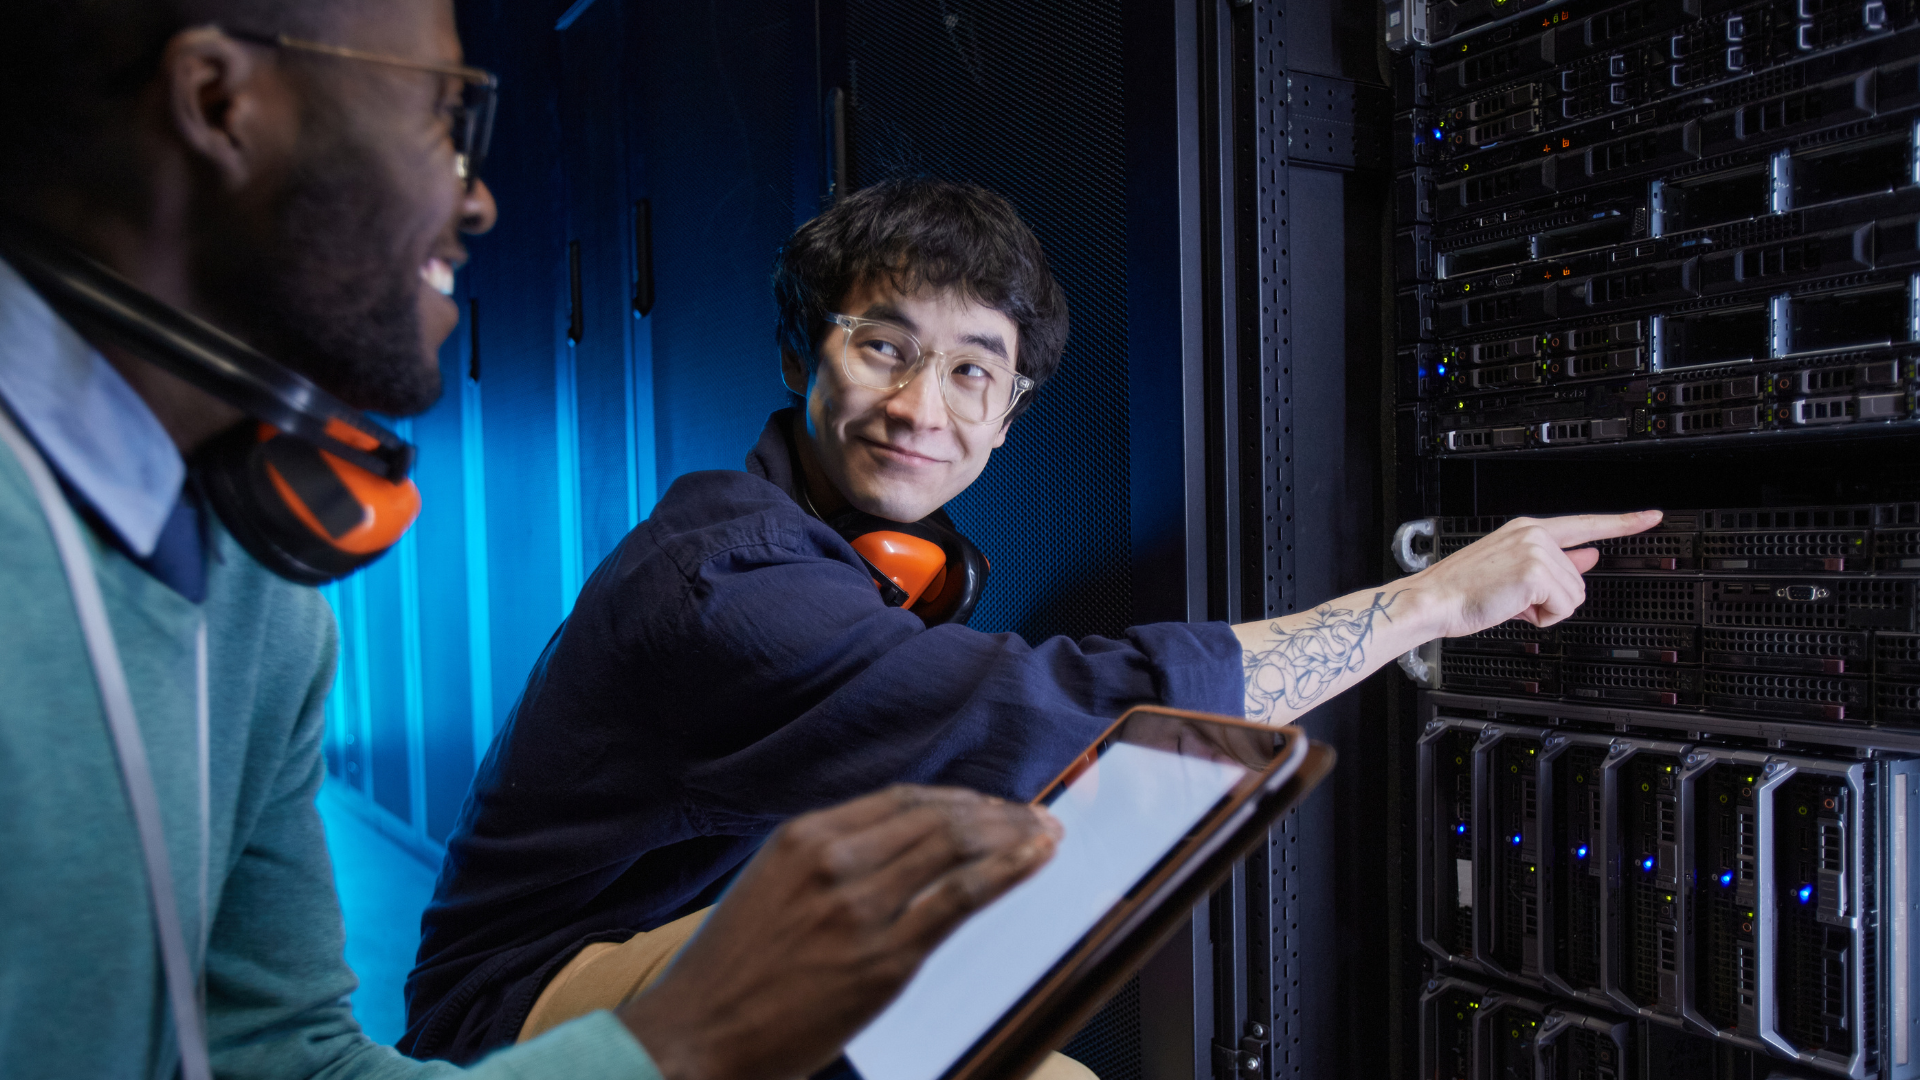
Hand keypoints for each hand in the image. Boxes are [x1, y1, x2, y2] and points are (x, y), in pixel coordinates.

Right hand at [618, 785, 1061, 1079]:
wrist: (693, 1037)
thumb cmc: (725, 976)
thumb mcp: (767, 890)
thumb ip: (823, 865)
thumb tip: (887, 857)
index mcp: (804, 837)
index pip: (903, 800)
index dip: (957, 799)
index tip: (990, 805)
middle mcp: (836, 858)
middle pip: (938, 817)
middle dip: (996, 813)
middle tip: (1033, 818)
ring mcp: (863, 905)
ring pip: (957, 846)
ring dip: (1013, 835)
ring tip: (1046, 835)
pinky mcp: (886, 956)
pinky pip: (962, 896)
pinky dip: (1007, 870)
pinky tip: (1034, 861)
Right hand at [1406, 510, 1661, 638]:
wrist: (1435, 600)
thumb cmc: (1464, 590)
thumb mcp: (1513, 571)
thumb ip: (1554, 563)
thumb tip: (1588, 557)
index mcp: (1528, 529)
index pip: (1586, 524)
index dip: (1623, 522)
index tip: (1651, 516)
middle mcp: (1534, 534)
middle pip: (1579, 578)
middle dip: (1552, 599)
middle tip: (1515, 599)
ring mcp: (1536, 550)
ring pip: (1574, 595)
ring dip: (1546, 610)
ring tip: (1511, 603)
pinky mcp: (1536, 571)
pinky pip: (1564, 607)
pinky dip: (1542, 617)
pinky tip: (1515, 609)